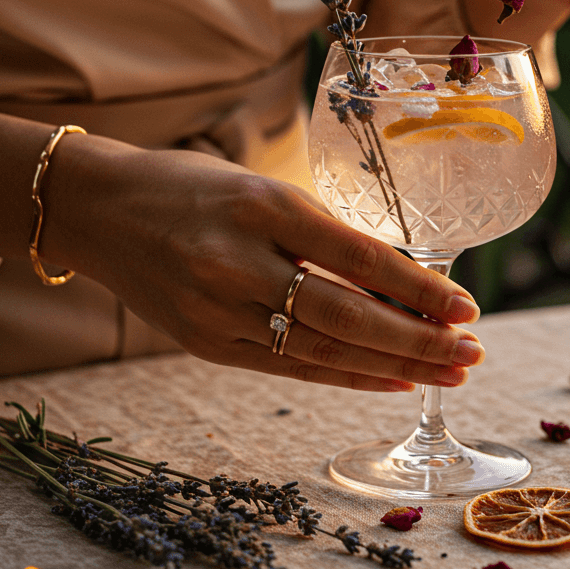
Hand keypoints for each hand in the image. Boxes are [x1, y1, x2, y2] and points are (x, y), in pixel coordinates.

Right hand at [41, 136, 482, 390]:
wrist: (97, 210)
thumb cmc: (191, 187)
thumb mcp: (262, 188)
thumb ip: (321, 233)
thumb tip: (398, 280)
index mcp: (263, 205)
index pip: (360, 258)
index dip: (420, 289)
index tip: (467, 306)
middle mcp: (240, 262)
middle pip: (348, 315)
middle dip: (418, 340)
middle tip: (472, 352)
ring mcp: (218, 309)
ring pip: (323, 349)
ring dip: (392, 366)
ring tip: (446, 372)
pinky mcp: (205, 343)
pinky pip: (289, 367)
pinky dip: (345, 376)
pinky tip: (390, 382)